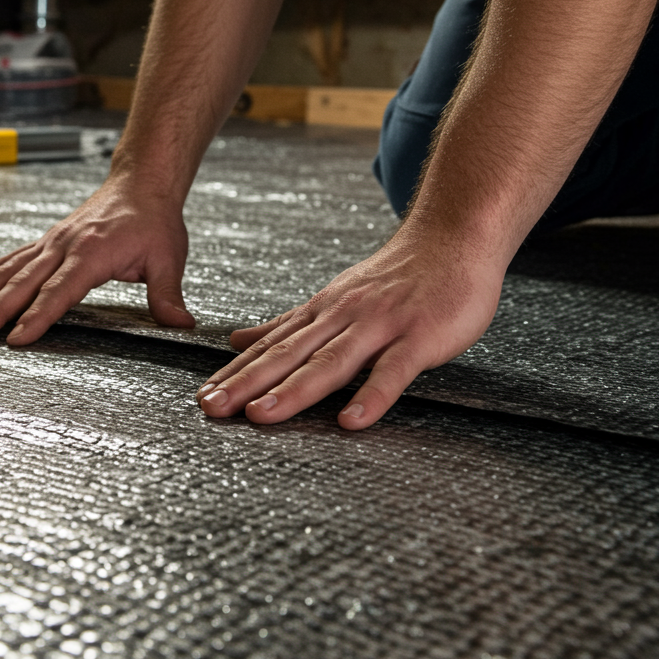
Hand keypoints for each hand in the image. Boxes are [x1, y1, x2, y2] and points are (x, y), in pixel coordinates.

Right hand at [0, 177, 195, 344]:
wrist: (141, 182)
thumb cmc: (154, 219)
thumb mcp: (169, 257)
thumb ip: (168, 294)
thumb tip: (181, 324)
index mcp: (91, 252)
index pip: (59, 291)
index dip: (38, 316)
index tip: (17, 339)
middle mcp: (63, 246)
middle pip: (22, 283)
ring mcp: (50, 243)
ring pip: (7, 271)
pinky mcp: (46, 242)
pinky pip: (9, 260)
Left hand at [196, 232, 505, 429]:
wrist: (454, 237)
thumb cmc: (398, 275)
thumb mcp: (334, 297)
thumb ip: (289, 324)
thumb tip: (238, 339)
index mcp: (322, 313)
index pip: (270, 346)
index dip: (235, 373)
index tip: (204, 397)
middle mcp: (343, 318)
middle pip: (288, 355)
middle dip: (247, 383)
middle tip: (212, 407)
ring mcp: (380, 326)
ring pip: (331, 362)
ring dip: (293, 390)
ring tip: (261, 415)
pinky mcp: (419, 338)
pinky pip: (393, 371)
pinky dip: (372, 396)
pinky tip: (351, 421)